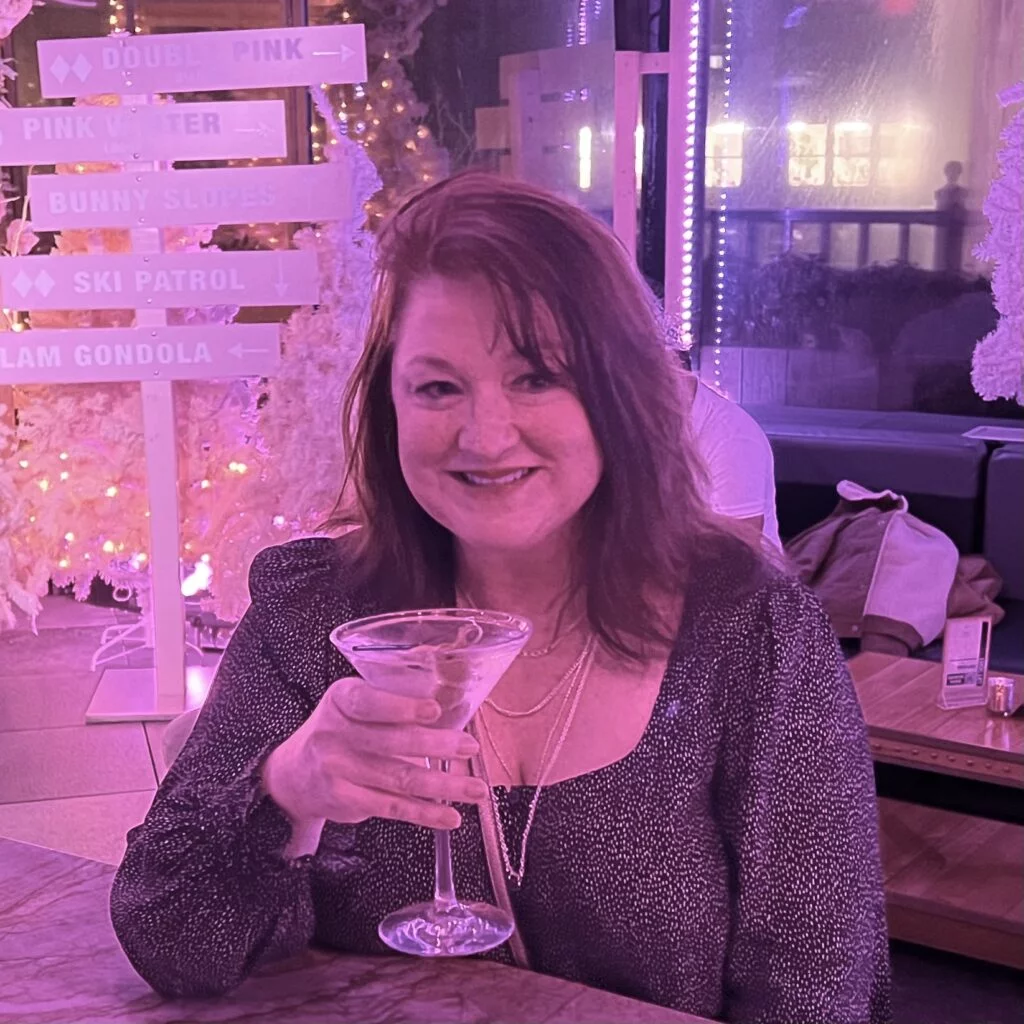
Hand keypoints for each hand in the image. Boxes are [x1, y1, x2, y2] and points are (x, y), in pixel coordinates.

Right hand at [261, 676, 487, 834]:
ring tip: (477, 788)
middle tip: (470, 746)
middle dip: (437, 745)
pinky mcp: (346, 800)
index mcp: (341, 700)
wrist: (294, 774)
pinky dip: (425, 813)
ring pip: (400, 778)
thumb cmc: (340, 730)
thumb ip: (390, 701)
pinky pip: (392, 807)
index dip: (402, 708)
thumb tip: (451, 702)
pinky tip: (450, 815)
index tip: (434, 710)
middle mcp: (336, 733)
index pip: (369, 702)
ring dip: (444, 785)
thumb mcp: (352, 704)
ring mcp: (339, 769)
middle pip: (392, 742)